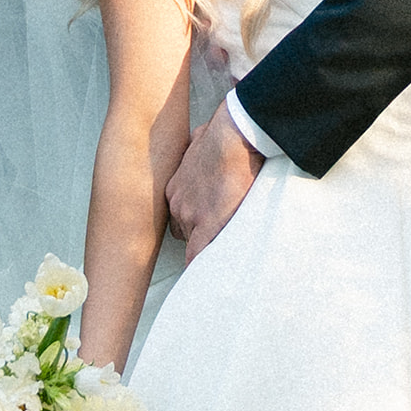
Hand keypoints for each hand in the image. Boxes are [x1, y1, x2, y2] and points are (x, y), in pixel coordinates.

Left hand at [165, 103, 263, 263]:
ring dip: (208, 247)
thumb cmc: (223, 133)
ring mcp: (190, 217)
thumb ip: (198, 149)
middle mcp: (177, 204)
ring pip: (194, 244)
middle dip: (198, 236)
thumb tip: (202, 141)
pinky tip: (212, 278)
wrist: (233, 135)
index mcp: (176, 186)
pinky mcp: (207, 226)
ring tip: (221, 255)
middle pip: (184, 232)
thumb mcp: (200, 139)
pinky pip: (198, 256)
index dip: (192, 223)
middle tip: (216, 238)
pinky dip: (203, 267)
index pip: (179, 215)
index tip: (201, 226)